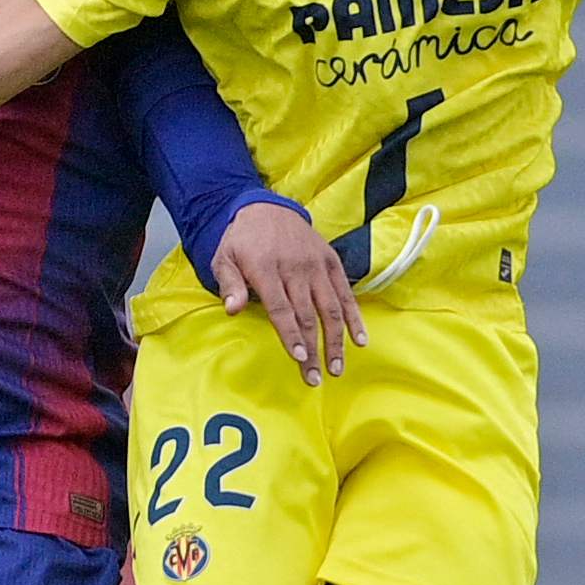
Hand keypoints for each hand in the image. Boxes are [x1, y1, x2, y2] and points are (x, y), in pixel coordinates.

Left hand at [211, 201, 366, 384]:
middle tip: (315, 378)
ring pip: (330, 308)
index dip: (291, 334)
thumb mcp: (223, 257)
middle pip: (307, 315)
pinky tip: (360, 339)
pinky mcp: (331, 262)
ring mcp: (316, 265)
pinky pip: (345, 293)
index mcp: (266, 268)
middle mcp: (295, 268)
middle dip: (313, 350)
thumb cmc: (241, 240)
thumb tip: (232, 310)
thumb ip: (229, 284)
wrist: (267, 206)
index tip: (300, 357)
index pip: (281, 308)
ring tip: (337, 368)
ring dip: (336, 341)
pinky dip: (354, 317)